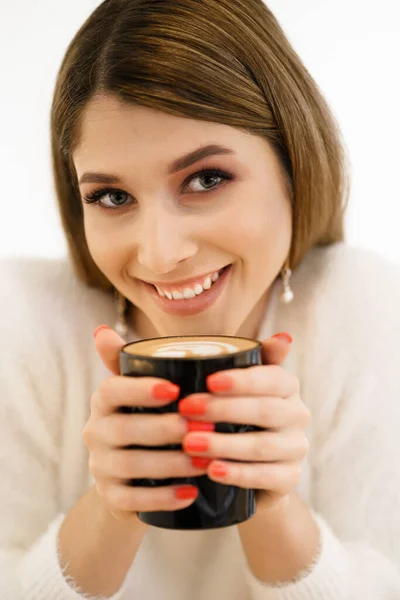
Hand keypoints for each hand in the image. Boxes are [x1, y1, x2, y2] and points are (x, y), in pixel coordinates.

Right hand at [82, 326, 208, 519]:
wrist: (136, 475)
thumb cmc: (150, 419)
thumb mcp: (147, 389)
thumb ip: (141, 360)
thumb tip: (106, 328)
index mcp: (104, 400)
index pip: (112, 389)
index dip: (140, 389)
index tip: (175, 389)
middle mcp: (95, 431)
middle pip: (125, 429)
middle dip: (165, 429)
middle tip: (204, 429)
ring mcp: (99, 466)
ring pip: (130, 465)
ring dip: (170, 464)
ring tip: (205, 461)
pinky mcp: (110, 497)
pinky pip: (130, 501)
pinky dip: (162, 498)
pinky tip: (191, 494)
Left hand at [178, 333, 310, 513]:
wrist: (250, 469)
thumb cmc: (238, 416)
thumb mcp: (239, 387)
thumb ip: (251, 360)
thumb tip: (284, 337)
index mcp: (287, 387)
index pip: (272, 378)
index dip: (242, 380)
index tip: (209, 381)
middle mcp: (298, 415)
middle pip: (265, 411)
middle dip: (223, 409)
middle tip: (186, 409)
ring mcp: (296, 448)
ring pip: (263, 445)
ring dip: (224, 444)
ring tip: (189, 443)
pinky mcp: (290, 479)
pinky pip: (267, 477)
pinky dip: (238, 474)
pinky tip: (212, 470)